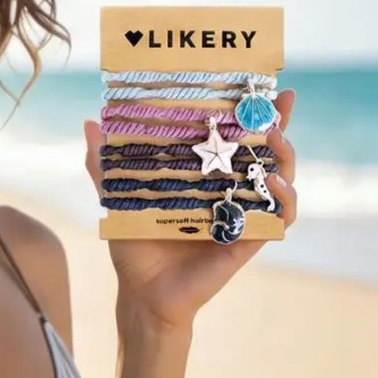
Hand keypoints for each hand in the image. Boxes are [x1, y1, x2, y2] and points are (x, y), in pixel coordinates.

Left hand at [82, 89, 297, 331]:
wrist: (142, 292)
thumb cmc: (134, 244)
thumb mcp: (117, 195)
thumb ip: (105, 162)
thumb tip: (90, 120)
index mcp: (207, 175)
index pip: (236, 136)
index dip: (255, 112)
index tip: (266, 85)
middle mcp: (232, 190)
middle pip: (268, 151)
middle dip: (281, 124)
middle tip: (279, 105)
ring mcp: (245, 214)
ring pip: (283, 179)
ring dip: (287, 157)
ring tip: (276, 139)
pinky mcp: (252, 239)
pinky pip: (280, 217)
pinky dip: (285, 200)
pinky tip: (276, 184)